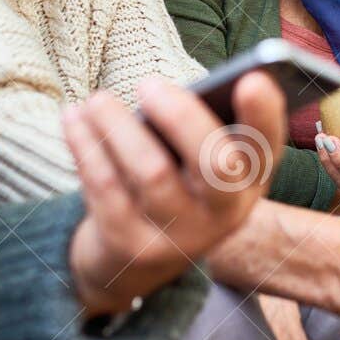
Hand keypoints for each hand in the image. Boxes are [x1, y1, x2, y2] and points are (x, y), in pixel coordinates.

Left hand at [63, 72, 286, 314]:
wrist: (135, 261)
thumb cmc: (171, 184)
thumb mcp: (195, 161)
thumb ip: (192, 128)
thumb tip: (161, 92)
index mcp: (249, 179)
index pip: (266, 145)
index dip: (265, 114)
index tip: (251, 78)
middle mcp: (225, 212)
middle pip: (217, 165)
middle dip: (183, 118)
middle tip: (147, 84)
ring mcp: (181, 237)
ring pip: (152, 173)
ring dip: (120, 128)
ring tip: (97, 100)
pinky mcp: (133, 247)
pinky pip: (107, 188)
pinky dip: (87, 146)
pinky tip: (73, 118)